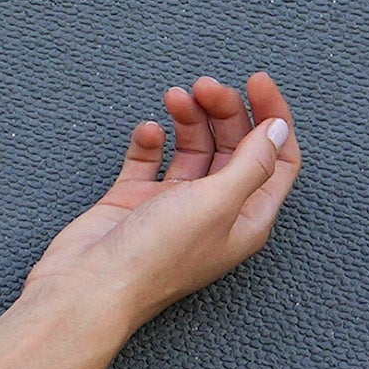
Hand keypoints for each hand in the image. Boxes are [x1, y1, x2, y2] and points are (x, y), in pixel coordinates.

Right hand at [26, 71, 303, 332]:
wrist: (89, 286)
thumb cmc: (157, 256)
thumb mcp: (219, 202)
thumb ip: (252, 162)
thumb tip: (278, 129)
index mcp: (246, 218)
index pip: (276, 159)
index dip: (273, 118)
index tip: (256, 82)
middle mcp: (214, 211)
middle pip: (234, 147)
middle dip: (225, 111)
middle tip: (206, 85)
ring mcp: (172, 204)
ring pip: (193, 148)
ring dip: (189, 118)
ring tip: (177, 95)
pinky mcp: (135, 199)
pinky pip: (150, 159)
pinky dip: (151, 139)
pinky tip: (149, 130)